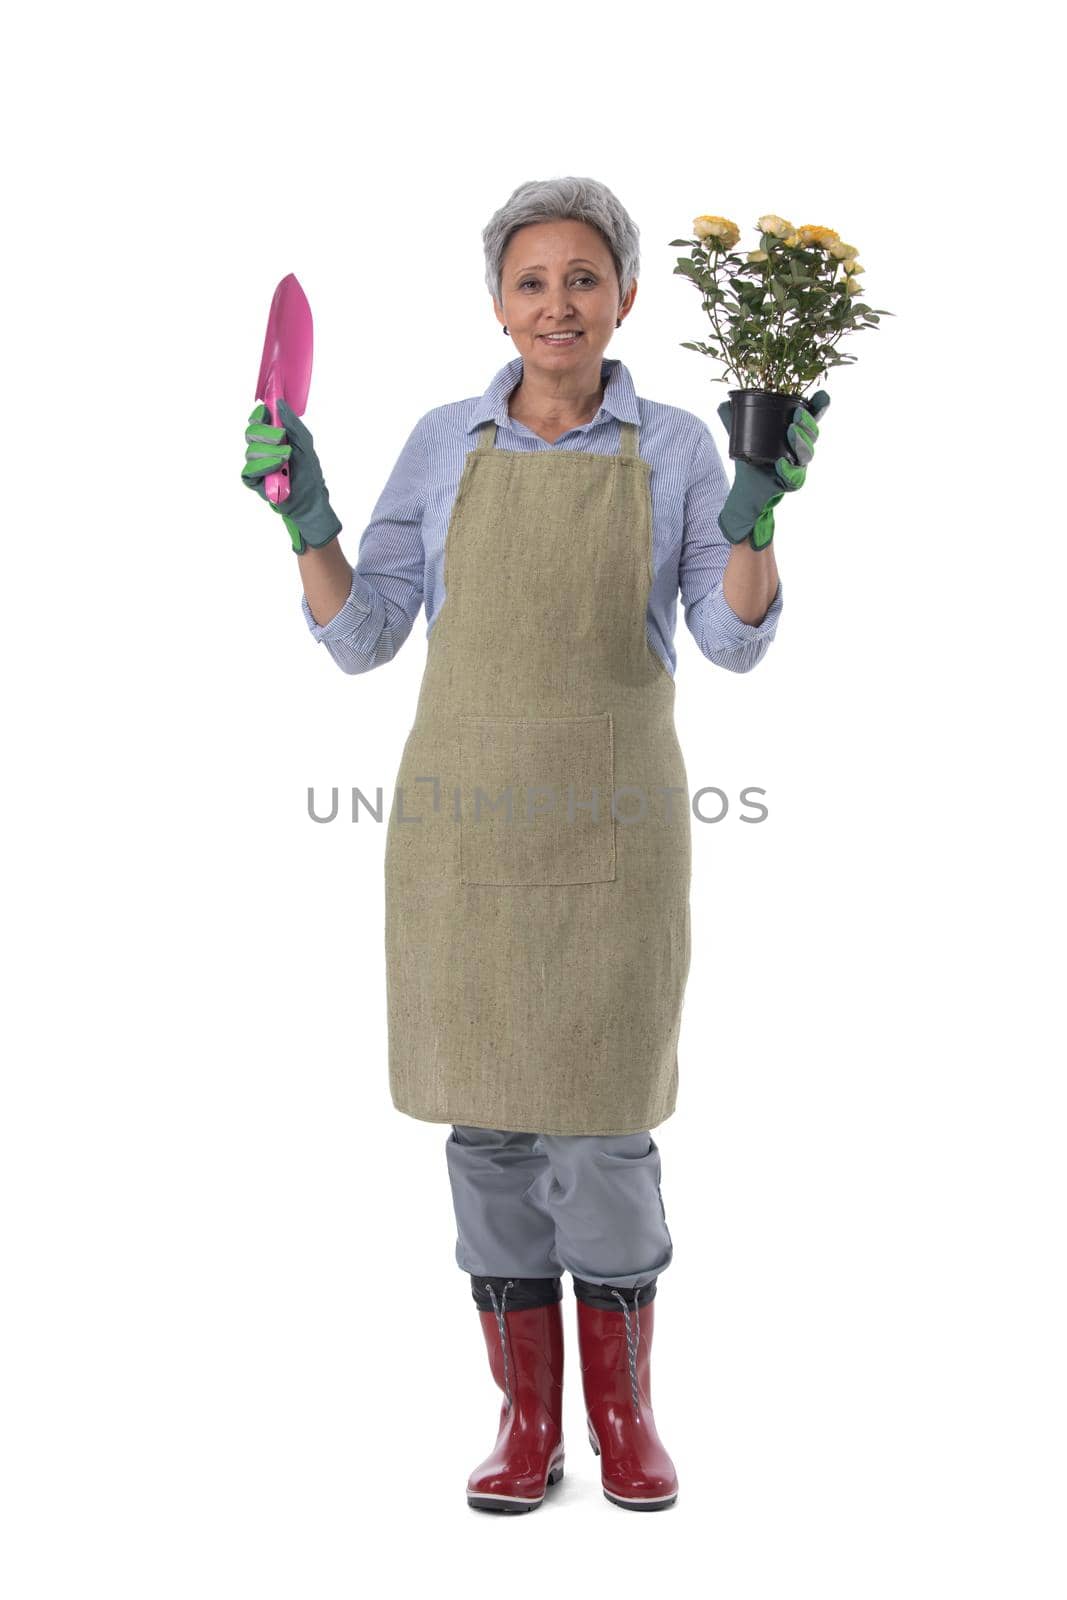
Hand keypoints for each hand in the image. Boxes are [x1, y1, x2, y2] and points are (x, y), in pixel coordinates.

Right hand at [241, 397, 341, 553]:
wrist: (311, 499)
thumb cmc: (308, 471)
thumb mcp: (304, 443)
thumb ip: (292, 423)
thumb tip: (279, 403)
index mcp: (273, 438)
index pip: (258, 421)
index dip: (259, 415)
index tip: (266, 412)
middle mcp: (262, 449)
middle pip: (251, 433)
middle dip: (266, 433)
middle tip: (282, 438)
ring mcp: (257, 465)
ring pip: (250, 451)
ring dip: (270, 452)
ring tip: (286, 458)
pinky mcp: (254, 481)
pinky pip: (248, 470)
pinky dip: (262, 466)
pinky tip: (275, 467)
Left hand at [716, 390, 829, 549]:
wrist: (745, 488)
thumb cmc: (750, 459)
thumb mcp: (741, 436)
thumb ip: (734, 418)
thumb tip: (724, 402)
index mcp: (794, 432)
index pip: (812, 417)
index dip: (820, 406)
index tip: (822, 396)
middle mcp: (800, 448)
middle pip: (813, 433)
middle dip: (808, 422)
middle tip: (796, 415)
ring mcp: (798, 466)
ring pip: (807, 454)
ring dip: (800, 441)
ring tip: (790, 431)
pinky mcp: (791, 483)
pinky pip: (795, 477)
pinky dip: (789, 470)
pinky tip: (781, 463)